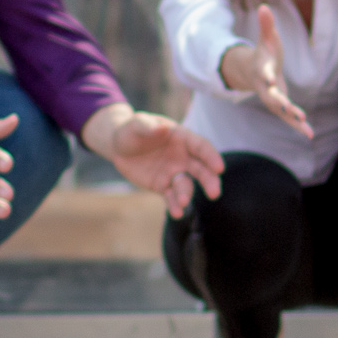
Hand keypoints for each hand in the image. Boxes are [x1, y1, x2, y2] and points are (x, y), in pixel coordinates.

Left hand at [96, 108, 226, 216]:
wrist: (118, 147)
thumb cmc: (131, 130)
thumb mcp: (135, 124)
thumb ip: (147, 126)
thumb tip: (162, 128)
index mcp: (182, 138)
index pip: (201, 147)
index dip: (211, 157)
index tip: (219, 168)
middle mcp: (183, 157)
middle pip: (201, 170)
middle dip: (209, 181)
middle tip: (214, 193)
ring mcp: (174, 173)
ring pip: (186, 186)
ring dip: (186, 195)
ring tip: (183, 203)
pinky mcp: (163, 186)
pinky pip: (171, 197)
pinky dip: (175, 205)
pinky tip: (176, 213)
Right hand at [222, 5, 314, 138]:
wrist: (253, 71)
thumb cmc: (263, 52)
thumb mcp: (266, 38)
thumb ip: (265, 25)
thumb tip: (263, 6)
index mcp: (262, 70)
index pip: (263, 73)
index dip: (266, 76)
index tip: (269, 80)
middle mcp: (264, 87)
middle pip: (271, 97)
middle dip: (281, 103)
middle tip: (291, 110)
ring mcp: (271, 98)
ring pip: (280, 111)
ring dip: (292, 119)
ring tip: (306, 129)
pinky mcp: (279, 106)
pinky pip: (288, 118)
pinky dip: (298, 126)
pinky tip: (310, 135)